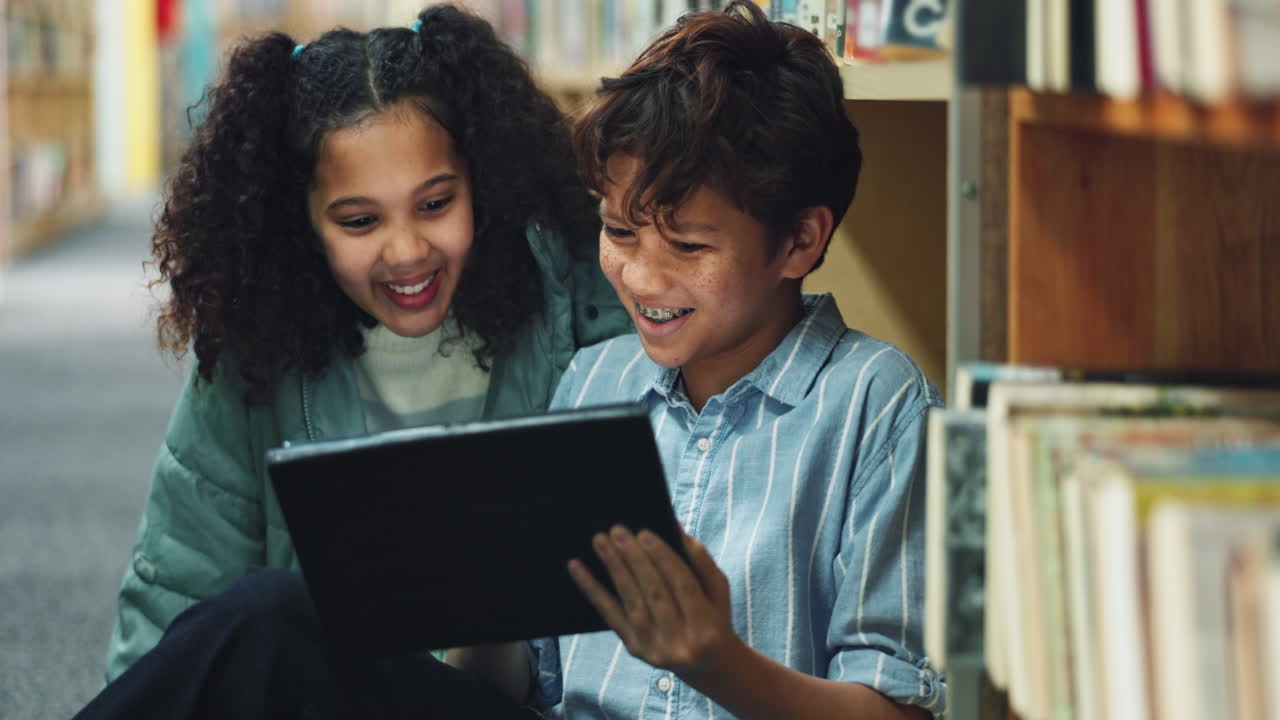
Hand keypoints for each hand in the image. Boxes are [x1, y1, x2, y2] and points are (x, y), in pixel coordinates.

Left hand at [569, 526, 739, 675]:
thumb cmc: (713, 616)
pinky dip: (592, 590)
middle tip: (617, 531)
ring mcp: (654, 649)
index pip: (683, 586)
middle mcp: (680, 644)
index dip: (664, 559)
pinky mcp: (634, 649)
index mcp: (708, 628)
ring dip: (613, 568)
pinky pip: (610, 615)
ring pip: (631, 602)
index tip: (644, 532)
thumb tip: (674, 527)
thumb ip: (701, 560)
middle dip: (634, 559)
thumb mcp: (718, 590)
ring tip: (601, 542)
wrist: (705, 664)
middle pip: (654, 593)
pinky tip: (577, 568)